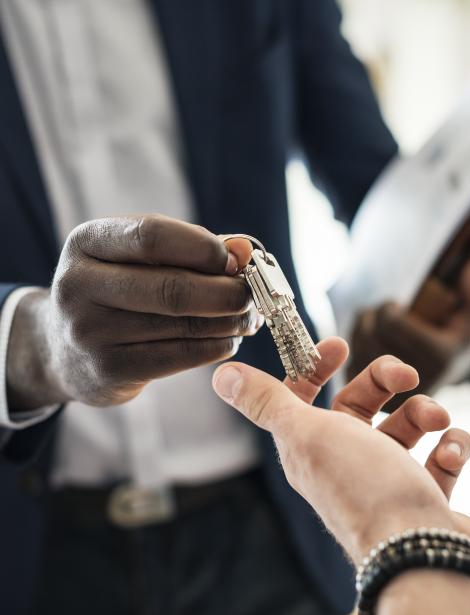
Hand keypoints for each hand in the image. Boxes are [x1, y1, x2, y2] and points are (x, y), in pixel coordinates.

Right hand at [7, 215, 260, 409]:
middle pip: (173, 287)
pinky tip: (229, 340)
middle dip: (226, 292)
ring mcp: (90, 331)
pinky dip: (216, 347)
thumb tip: (244, 250)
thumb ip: (192, 248)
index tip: (237, 261)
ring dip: (229, 322)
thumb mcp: (139, 258)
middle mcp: (79, 285)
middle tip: (252, 296)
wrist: (64, 348)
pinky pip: (179, 356)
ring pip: (182, 325)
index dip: (204, 248)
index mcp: (87, 242)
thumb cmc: (119, 291)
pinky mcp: (108, 370)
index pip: (153, 236)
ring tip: (247, 318)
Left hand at [212, 337, 469, 562]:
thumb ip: (266, 402)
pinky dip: (452, 447)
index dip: (316, 367)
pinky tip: (451, 452)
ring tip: (437, 420)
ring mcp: (387, 479)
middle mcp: (346, 461)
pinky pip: (440, 457)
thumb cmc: (362, 487)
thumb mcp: (306, 434)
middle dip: (385, 380)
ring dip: (425, 412)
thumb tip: (221, 374)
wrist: (420, 553)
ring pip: (406, 426)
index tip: (340, 346)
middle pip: (361, 404)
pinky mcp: (424, 495)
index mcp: (311, 446)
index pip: (304, 397)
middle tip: (407, 375)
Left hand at [349, 259, 469, 401]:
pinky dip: (355, 345)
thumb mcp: (466, 311)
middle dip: (374, 316)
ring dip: (363, 327)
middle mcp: (415, 380)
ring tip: (379, 325)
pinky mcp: (371, 401)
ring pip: (356, 344)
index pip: (391, 321)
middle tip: (385, 313)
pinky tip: (369, 341)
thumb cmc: (453, 334)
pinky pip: (349, 360)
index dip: (388, 308)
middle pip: (370, 331)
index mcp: (439, 357)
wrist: (442, 374)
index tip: (396, 305)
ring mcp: (391, 393)